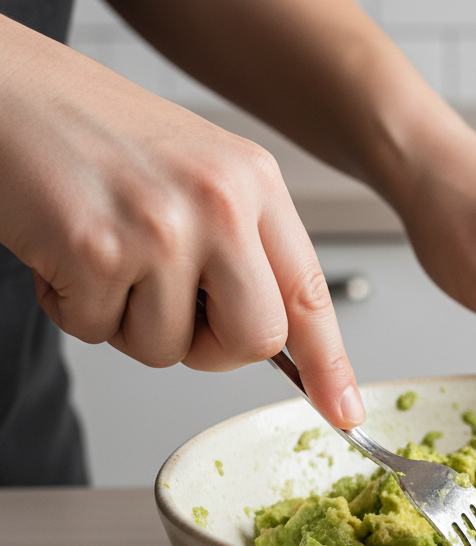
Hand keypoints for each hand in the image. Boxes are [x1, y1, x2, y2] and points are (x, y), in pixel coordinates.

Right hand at [0, 14, 363, 426]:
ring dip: (125, 320)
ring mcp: (163, 226)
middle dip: (208, 347)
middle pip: (253, 341)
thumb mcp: (197, 172)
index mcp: (254, 182)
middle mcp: (222, 202)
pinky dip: (72, 306)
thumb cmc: (92, 134)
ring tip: (101, 252)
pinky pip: (99, 333)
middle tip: (164, 304)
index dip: (329, 364)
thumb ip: (242, 246)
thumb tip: (272, 337)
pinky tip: (62, 248)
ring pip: (168, 349)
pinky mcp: (99, 250)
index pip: (310, 293)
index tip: (343, 411)